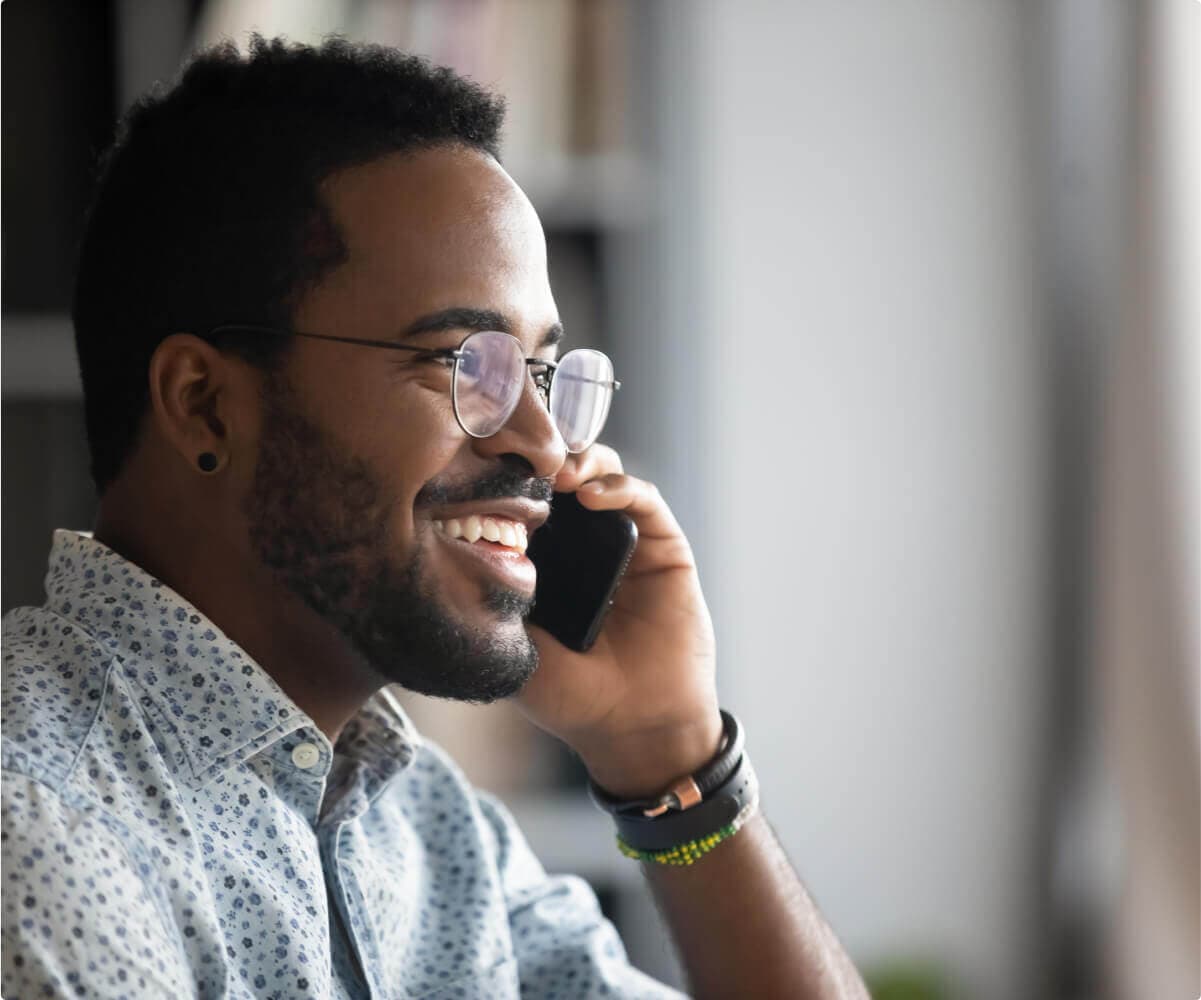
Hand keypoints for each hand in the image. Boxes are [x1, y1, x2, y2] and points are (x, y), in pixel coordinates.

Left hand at [514, 444, 721, 798]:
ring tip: (557, 474)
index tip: (479, 466)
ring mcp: (625, 543)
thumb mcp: (514, 646)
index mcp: (546, 563)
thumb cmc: (571, 695)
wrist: (632, 726)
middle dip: (543, 459)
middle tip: (520, 461)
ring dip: (580, 462)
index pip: (526, 500)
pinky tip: (592, 496)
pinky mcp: (664, 547)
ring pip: (604, 475)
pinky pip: (644, 500)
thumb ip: (493, 601)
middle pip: (564, 475)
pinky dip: (619, 488)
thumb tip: (456, 544)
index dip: (507, 478)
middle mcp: (585, 545)